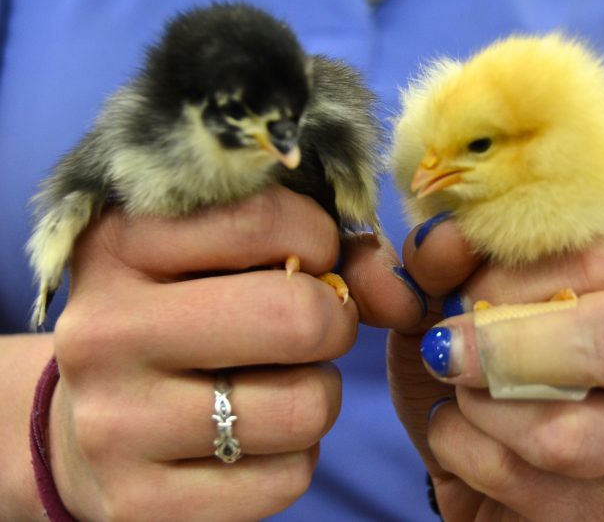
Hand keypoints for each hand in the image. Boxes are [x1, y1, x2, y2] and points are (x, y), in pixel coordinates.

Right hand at [48, 187, 357, 520]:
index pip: (267, 220)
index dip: (318, 241)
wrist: (88, 420)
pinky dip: (294, 455)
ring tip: (277, 381)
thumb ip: (332, 253)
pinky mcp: (138, 503)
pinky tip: (254, 435)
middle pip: (297, 318)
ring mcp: (113, 425)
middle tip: (311, 325)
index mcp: (121, 244)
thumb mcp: (232, 258)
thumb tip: (406, 297)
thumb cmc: (182, 316)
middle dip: (332, 321)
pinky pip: (288, 479)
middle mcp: (103, 331)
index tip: (306, 260)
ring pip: (305, 407)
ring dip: (317, 392)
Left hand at [379, 217, 603, 520]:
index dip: (510, 277)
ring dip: (475, 406)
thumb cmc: (477, 353)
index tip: (457, 292)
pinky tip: (465, 435)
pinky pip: (518, 481)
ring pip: (562, 432)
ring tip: (460, 393)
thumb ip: (445, 258)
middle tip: (446, 348)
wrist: (479, 442)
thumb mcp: (450, 293)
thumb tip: (441, 238)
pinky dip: (461, 449)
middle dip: (504, 345)